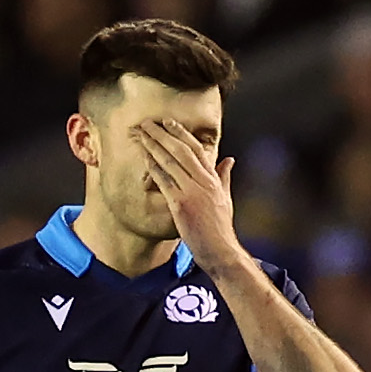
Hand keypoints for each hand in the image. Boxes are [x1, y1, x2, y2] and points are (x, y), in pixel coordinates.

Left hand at [133, 119, 239, 273]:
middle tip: (148, 123)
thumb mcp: (226, 197)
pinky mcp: (180, 204)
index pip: (196, 148)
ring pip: (170, 162)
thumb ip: (224, 176)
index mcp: (213, 178)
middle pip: (180, 150)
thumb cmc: (221, 226)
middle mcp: (202, 181)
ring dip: (153, 146)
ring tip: (141, 135)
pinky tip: (144, 158)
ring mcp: (191, 192)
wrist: (220, 249)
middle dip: (162, 134)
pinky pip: (164, 181)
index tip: (169, 123)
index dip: (181, 133)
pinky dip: (153, 167)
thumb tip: (229, 160)